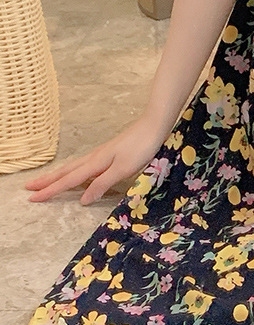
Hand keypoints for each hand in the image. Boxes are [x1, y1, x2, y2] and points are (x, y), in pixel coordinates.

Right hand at [24, 114, 169, 204]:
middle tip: (28, 188)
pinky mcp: (111, 151)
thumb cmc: (141, 147)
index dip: (51, 190)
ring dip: (59, 174)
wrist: (155, 125)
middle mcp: (95, 157)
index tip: (31, 198)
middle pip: (67, 171)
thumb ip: (102, 183)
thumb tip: (82, 199)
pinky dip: (74, 170)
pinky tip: (78, 173)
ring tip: (46, 181)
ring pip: (75, 166)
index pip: (69, 180)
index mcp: (96, 163)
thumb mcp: (123, 169)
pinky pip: (86, 164)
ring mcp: (103, 153)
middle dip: (48, 181)